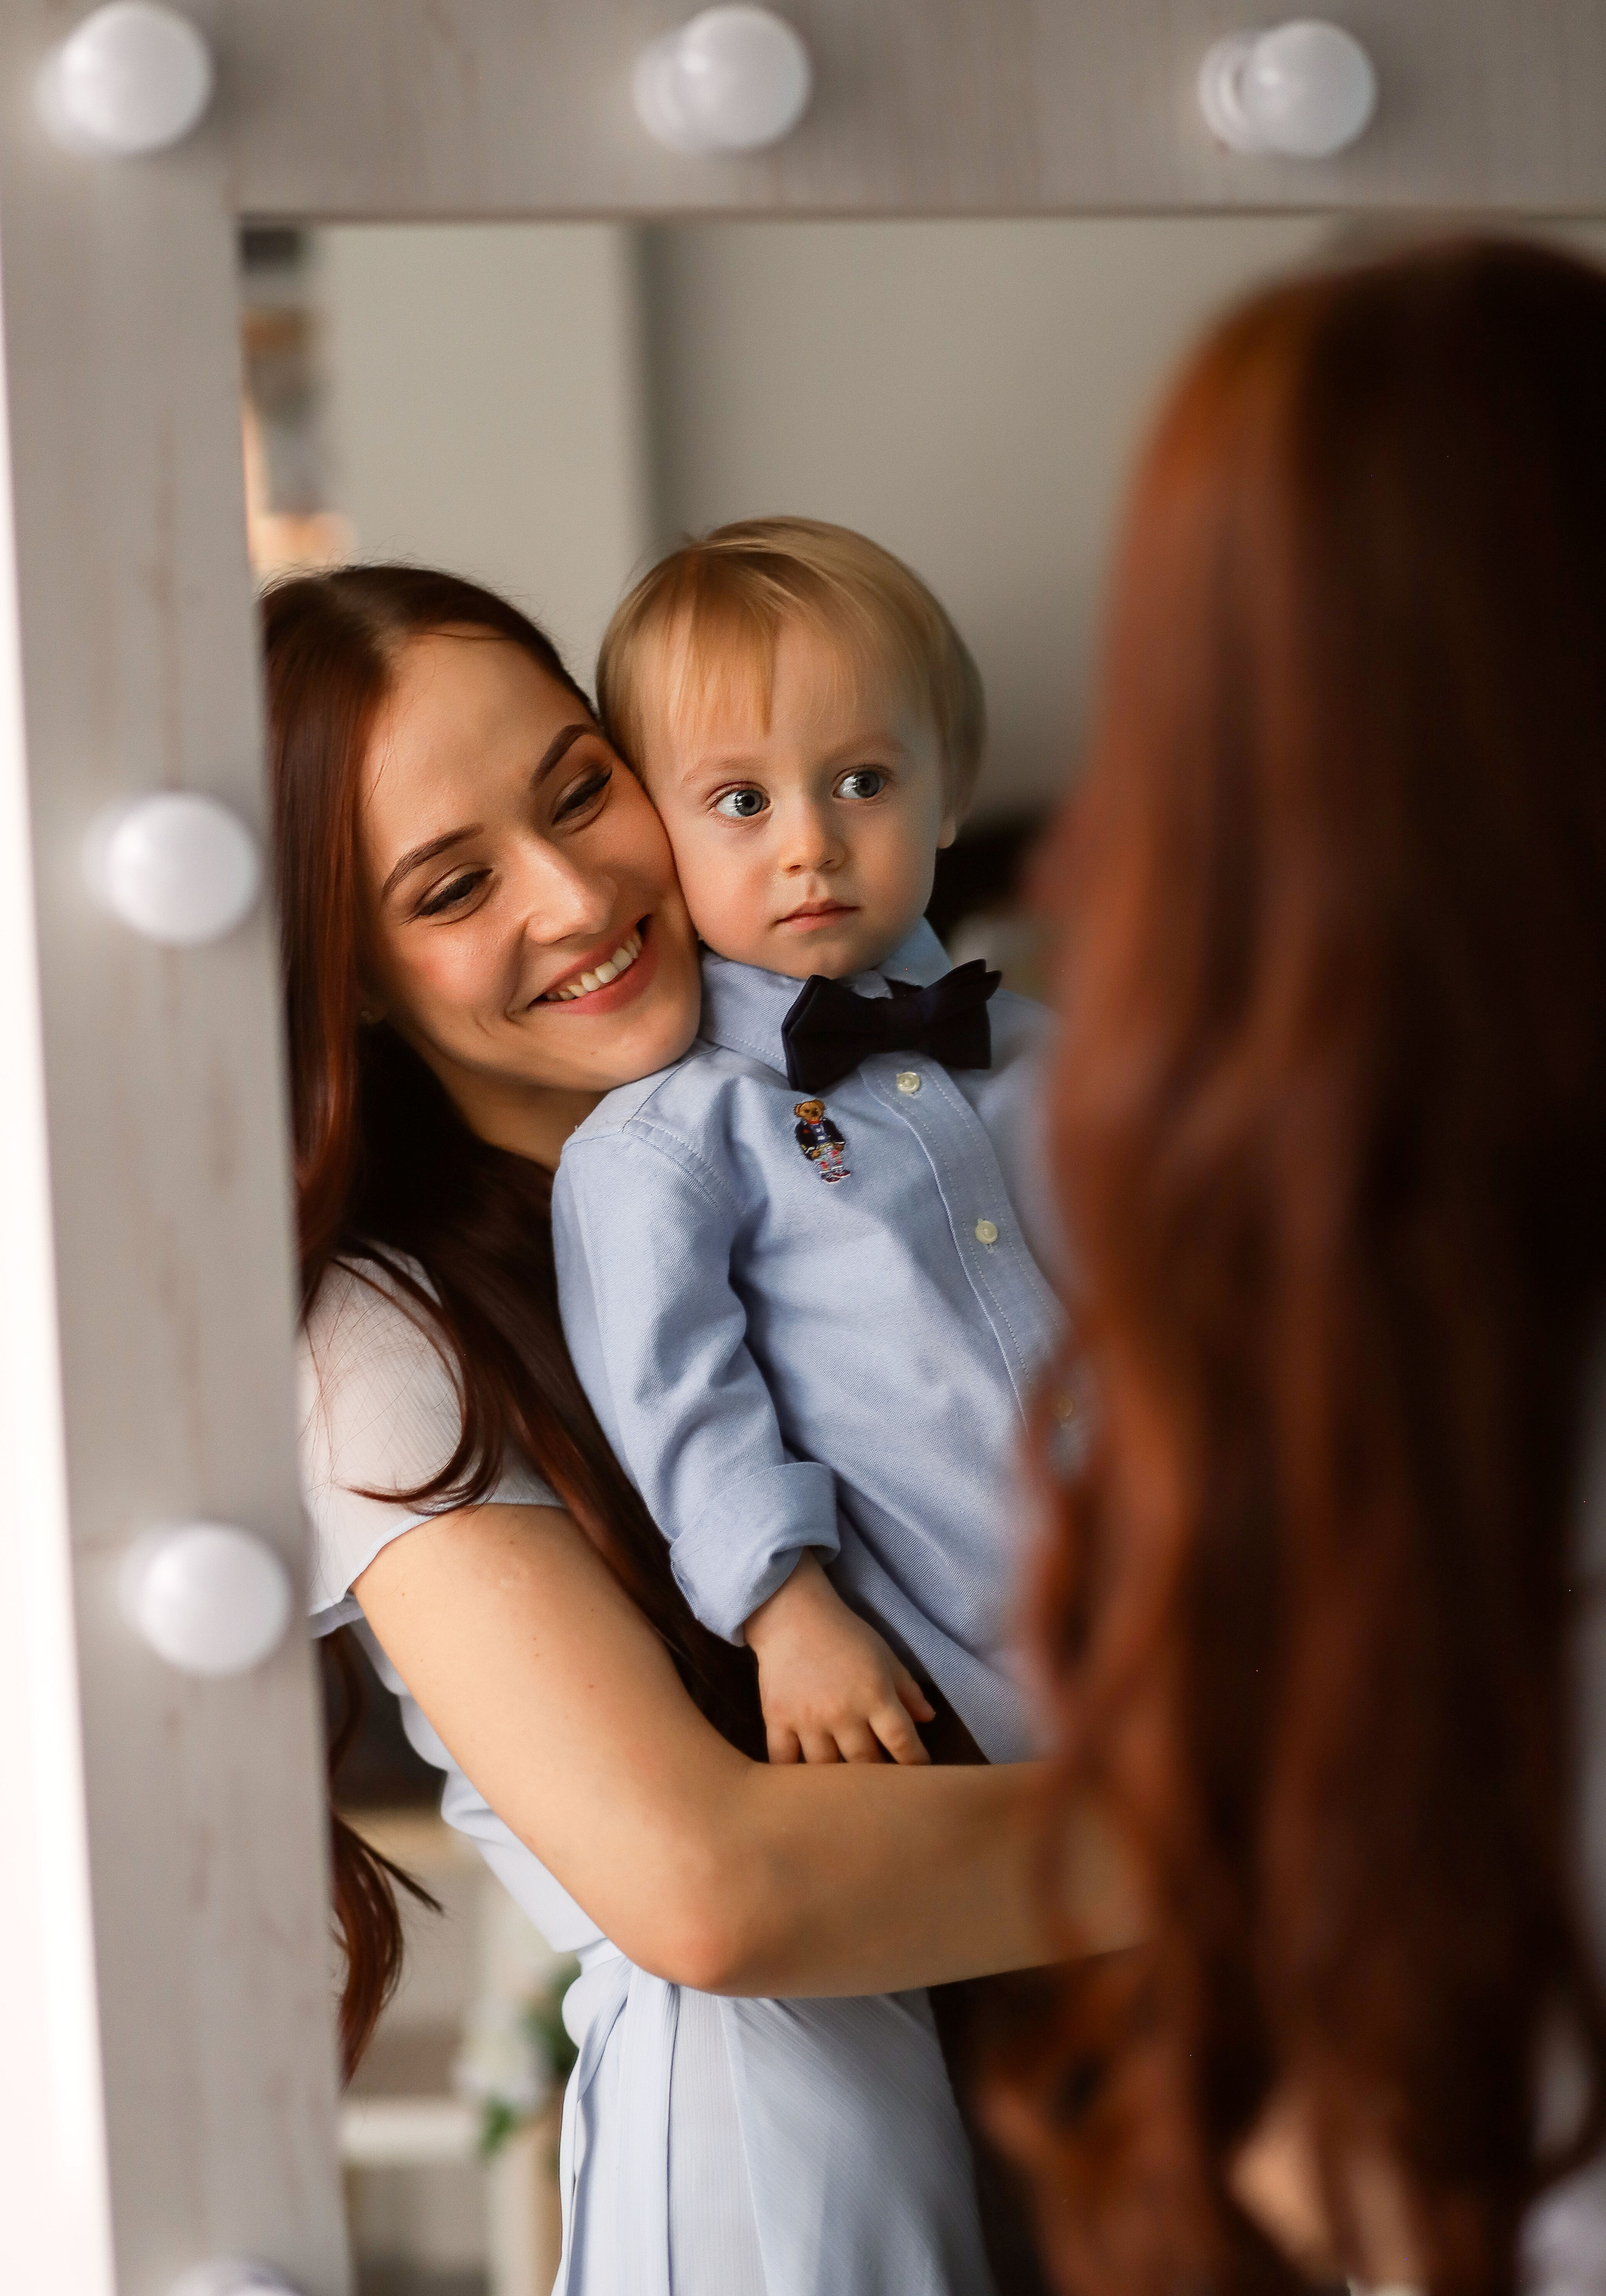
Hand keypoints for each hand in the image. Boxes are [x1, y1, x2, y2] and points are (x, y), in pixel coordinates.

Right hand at [743, 1551, 935, 1764]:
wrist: (792, 1615)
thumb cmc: (845, 1634)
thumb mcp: (885, 1656)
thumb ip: (907, 1689)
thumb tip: (929, 1719)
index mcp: (874, 1695)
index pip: (901, 1741)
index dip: (914, 1762)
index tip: (917, 1774)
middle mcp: (843, 1712)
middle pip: (865, 1761)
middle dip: (877, 1776)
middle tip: (882, 1784)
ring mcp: (808, 1719)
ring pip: (826, 1769)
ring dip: (838, 1780)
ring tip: (845, 1786)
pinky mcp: (777, 1719)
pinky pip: (783, 1760)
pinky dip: (791, 1776)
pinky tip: (800, 1784)